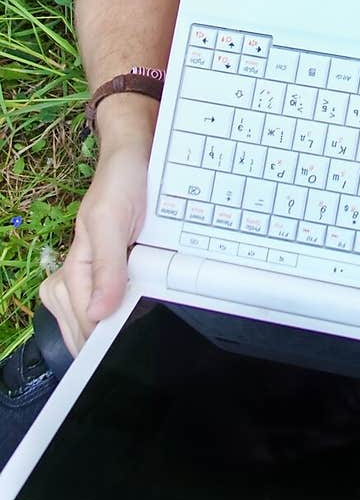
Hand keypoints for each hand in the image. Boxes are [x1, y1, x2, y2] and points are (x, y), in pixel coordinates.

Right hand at [39, 142, 148, 355]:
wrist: (137, 158)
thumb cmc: (119, 183)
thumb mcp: (110, 220)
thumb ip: (105, 266)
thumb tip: (97, 313)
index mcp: (76, 269)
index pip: (83, 321)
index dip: (104, 336)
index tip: (127, 341)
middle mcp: (84, 277)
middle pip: (85, 329)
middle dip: (107, 336)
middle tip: (138, 330)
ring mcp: (102, 276)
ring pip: (98, 323)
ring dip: (119, 325)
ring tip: (141, 320)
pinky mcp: (119, 272)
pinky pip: (118, 305)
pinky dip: (130, 310)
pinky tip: (144, 308)